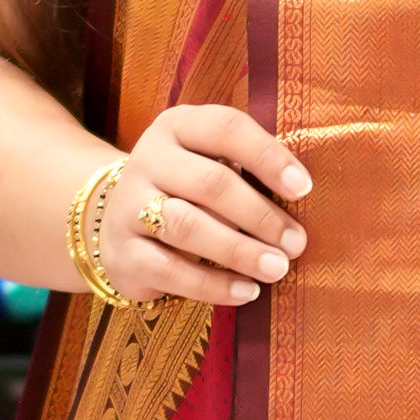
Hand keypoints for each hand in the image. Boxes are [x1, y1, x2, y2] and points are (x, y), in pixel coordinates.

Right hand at [89, 102, 309, 309]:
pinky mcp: (123, 253)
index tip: (303, 188)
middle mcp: (148, 160)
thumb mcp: (209, 162)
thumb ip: (248, 171)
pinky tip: (247, 292)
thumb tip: (300, 200)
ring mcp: (129, 206)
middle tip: (296, 243)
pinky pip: (171, 271)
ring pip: (188, 226)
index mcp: (177, 127)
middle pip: (211, 183)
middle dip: (260, 216)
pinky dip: (214, 285)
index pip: (226, 128)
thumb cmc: (186, 189)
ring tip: (277, 268)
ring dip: (240, 251)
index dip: (268, 156)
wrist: (116, 218)